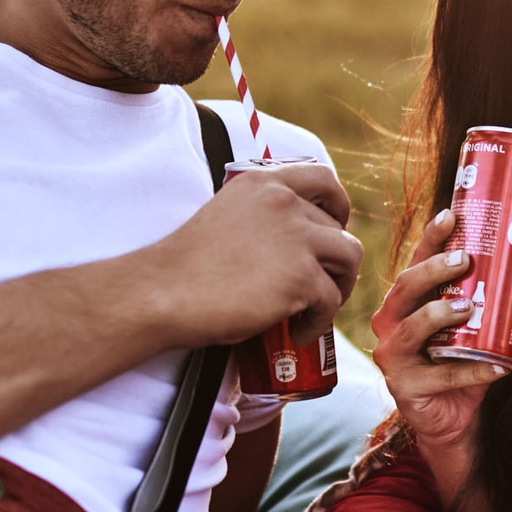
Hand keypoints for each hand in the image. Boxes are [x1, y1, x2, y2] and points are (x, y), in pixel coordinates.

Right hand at [144, 162, 362, 348]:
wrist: (162, 293)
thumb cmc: (186, 266)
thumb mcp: (227, 216)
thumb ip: (263, 217)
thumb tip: (300, 243)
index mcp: (263, 183)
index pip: (323, 179)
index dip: (338, 205)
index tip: (335, 227)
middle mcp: (284, 202)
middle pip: (338, 230)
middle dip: (335, 261)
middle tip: (319, 286)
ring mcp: (295, 238)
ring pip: (349, 258)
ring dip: (340, 286)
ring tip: (316, 308)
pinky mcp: (300, 277)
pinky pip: (331, 300)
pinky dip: (318, 322)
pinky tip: (295, 332)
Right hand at [370, 208, 511, 461]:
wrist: (452, 421)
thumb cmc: (462, 365)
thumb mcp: (488, 333)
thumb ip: (511, 311)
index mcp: (408, 302)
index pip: (415, 263)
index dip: (430, 239)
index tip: (451, 215)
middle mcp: (391, 324)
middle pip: (405, 288)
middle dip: (433, 270)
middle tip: (466, 261)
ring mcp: (393, 356)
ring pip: (410, 329)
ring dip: (438, 314)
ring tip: (467, 307)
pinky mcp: (405, 387)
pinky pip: (441, 375)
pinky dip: (473, 371)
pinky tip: (499, 367)